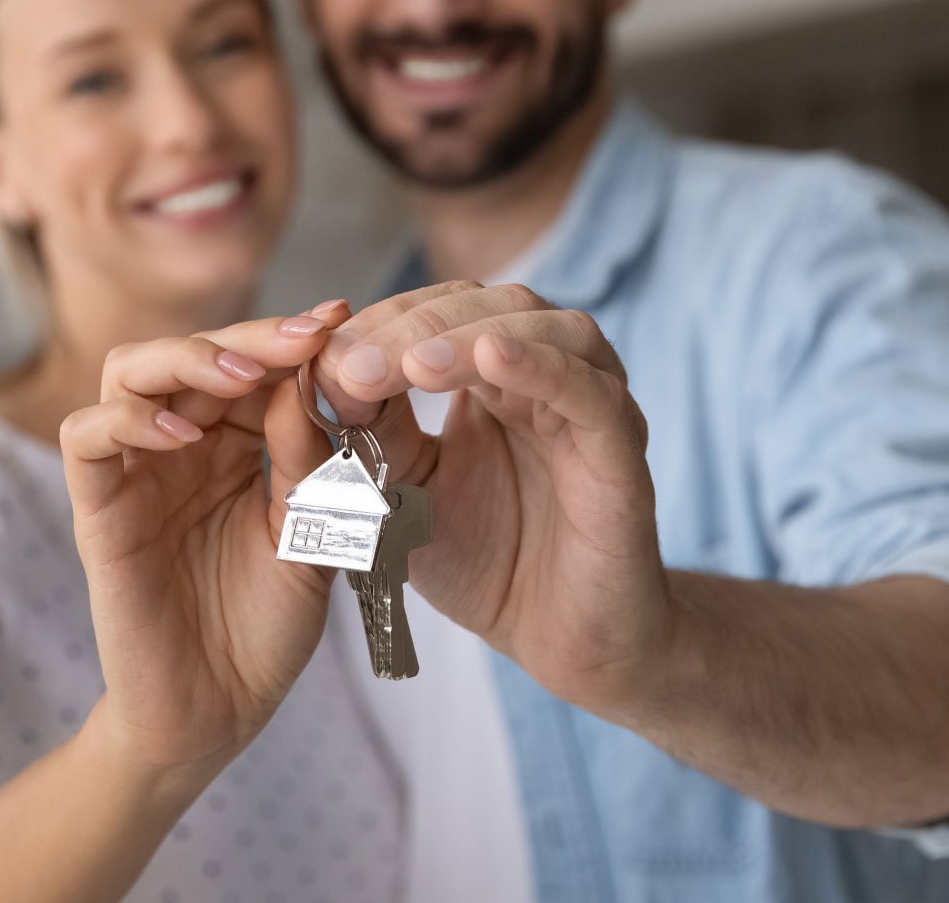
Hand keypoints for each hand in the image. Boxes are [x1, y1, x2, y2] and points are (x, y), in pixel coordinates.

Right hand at [60, 305, 347, 774]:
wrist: (219, 712)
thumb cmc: (269, 626)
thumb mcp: (309, 534)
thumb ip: (307, 460)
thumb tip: (309, 377)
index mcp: (243, 446)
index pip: (256, 366)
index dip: (294, 339)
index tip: (342, 318)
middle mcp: (188, 446)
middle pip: (196, 352)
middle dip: (251, 337)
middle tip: (301, 335)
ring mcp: (139, 471)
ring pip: (131, 371)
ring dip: (187, 359)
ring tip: (241, 374)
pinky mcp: (99, 508)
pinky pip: (88, 437)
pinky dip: (127, 418)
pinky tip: (181, 433)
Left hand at [315, 283, 670, 713]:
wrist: (562, 641)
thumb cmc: (489, 562)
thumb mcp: (408, 492)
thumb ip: (375, 434)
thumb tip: (325, 374)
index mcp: (499, 379)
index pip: (444, 312)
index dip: (385, 321)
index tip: (325, 353)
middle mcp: (552, 378)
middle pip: (492, 306)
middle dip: (417, 326)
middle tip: (355, 362)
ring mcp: (593, 410)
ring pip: (549, 332)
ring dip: (472, 338)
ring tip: (412, 365)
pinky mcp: (623, 456)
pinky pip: (591, 397)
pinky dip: (543, 369)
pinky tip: (491, 359)